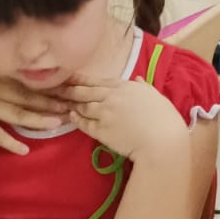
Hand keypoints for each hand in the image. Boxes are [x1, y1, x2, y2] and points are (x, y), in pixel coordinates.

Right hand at [0, 73, 68, 155]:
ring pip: (16, 114)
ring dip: (37, 120)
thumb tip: (24, 87)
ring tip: (56, 125)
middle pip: (29, 98)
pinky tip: (24, 150)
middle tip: (73, 108)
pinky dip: (10, 143)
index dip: (52, 89)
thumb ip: (3, 84)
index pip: (31, 85)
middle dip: (52, 103)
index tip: (71, 92)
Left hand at [52, 77, 186, 160]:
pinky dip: (76, 120)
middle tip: (56, 87)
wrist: (161, 140)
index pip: (98, 81)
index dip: (82, 79)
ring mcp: (104, 113)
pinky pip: (84, 124)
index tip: (70, 77)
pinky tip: (71, 117)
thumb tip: (138, 80)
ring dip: (71, 104)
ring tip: (60, 102)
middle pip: (85, 91)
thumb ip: (144, 87)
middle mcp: (111, 96)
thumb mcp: (155, 96)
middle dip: (69, 89)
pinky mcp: (101, 130)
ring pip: (82, 106)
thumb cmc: (164, 118)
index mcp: (125, 86)